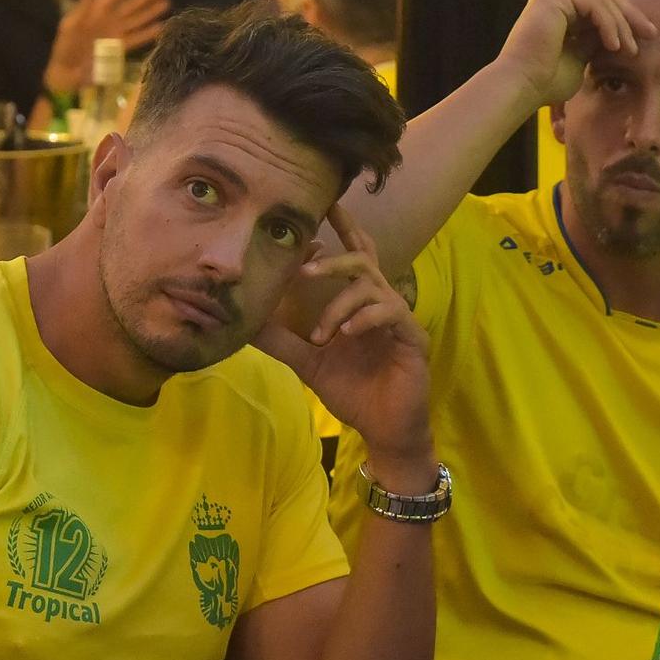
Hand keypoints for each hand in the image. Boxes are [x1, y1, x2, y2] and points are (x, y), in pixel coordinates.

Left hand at [45, 0, 168, 95]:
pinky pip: (137, 38)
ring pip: (137, 20)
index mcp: (96, 13)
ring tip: (166, 3)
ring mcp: (116, 35)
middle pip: (130, 6)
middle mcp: (109, 21)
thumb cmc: (65, 48)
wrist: (67, 73)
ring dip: (151, 12)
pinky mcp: (120, 49)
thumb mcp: (70, 27)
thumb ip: (82, 9)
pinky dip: (148, 33)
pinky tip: (160, 27)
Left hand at [255, 206, 431, 467]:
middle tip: (307, 257)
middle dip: (340, 244)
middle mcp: (381, 302)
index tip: (307, 229)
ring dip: (338, 305)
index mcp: (358, 303)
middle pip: (364, 256)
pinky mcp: (412, 336)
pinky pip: (390, 312)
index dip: (335, 236)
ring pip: (370, 284)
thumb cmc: (353, 391)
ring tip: (321, 335)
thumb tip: (247, 321)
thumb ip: (282, 340)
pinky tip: (345, 334)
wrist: (383, 429)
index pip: (351, 257)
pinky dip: (364, 318)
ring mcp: (399, 317)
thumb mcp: (309, 362)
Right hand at [496, 0, 656, 108]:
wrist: (522, 87)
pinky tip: (615, 45)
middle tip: (650, 34)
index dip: (625, 19)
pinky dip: (608, 23)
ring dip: (621, 25)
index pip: (600, 6)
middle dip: (630, 16)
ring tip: (630, 49)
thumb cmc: (545, 82)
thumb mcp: (580, 60)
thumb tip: (618, 36)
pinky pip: (593, 4)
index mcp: (558, 11)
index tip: (646, 38)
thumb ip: (595, 44)